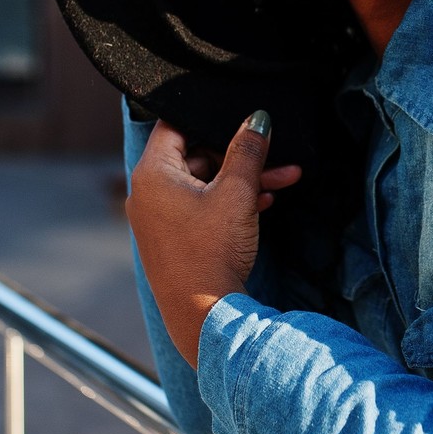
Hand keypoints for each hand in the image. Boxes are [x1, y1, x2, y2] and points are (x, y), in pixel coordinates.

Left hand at [127, 113, 301, 366]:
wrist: (206, 316)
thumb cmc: (213, 252)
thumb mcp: (237, 193)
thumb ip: (247, 150)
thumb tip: (256, 118)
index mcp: (151, 174)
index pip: (175, 125)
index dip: (209, 118)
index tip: (240, 117)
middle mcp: (147, 193)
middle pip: (195, 155)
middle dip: (239, 154)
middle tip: (274, 154)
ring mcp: (159, 218)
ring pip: (204, 183)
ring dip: (243, 179)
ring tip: (285, 178)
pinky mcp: (174, 239)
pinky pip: (202, 206)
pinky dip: (231, 201)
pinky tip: (265, 201)